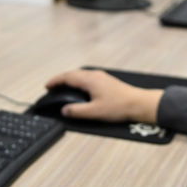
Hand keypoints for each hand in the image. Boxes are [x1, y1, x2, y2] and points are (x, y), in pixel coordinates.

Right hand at [44, 69, 163, 123]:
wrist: (138, 103)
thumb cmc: (119, 107)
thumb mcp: (95, 112)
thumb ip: (77, 111)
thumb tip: (64, 110)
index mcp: (89, 80)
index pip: (67, 77)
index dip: (55, 81)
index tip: (47, 86)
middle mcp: (95, 75)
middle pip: (73, 74)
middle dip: (61, 80)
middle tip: (52, 87)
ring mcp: (101, 76)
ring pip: (81, 75)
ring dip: (70, 80)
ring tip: (63, 88)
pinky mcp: (107, 81)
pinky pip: (87, 77)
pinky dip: (78, 81)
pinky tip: (80, 89)